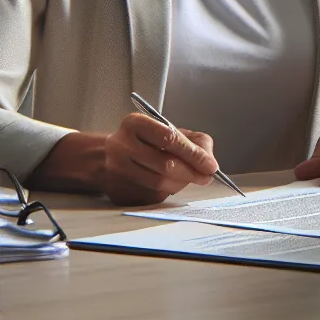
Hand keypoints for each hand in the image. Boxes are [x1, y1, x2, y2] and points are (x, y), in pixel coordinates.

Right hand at [101, 113, 218, 206]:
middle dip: (191, 173)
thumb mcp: (169, 129)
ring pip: (159, 183)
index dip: (193, 154)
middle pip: (165, 164)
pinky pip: (151, 196)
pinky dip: (167, 191)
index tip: (210, 166)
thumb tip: (209, 163)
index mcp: (135, 123)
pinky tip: (168, 183)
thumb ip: (195, 141)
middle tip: (206, 177)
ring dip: (181, 184)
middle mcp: (121, 145)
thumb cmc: (146, 141)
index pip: (170, 138)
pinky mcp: (117, 191)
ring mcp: (115, 170)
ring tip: (188, 179)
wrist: (108, 157)